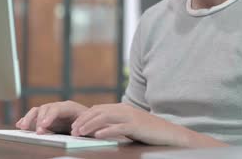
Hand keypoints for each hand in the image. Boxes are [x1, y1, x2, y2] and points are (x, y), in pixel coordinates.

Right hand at [15, 100, 87, 133]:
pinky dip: (27, 119)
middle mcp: (59, 106)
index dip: (49, 116)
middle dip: (39, 120)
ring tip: (23, 127)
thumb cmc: (91, 123)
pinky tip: (20, 125)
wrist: (91, 120)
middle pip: (45, 108)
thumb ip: (83, 127)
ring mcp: (51, 111)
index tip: (44, 125)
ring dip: (29, 118)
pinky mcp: (46, 117)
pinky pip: (35, 116)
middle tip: (38, 132)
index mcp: (70, 107)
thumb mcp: (90, 125)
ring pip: (38, 111)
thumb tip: (75, 131)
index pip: (57, 108)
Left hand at [71, 103, 225, 146]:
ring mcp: (130, 116)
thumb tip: (98, 127)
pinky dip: (106, 130)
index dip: (84, 117)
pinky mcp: (136, 125)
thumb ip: (116, 122)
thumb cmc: (148, 131)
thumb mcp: (129, 124)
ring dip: (90, 125)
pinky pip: (118, 127)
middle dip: (83, 121)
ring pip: (105, 118)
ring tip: (80, 133)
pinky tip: (97, 135)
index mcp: (121, 108)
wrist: (169, 133)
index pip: (97, 109)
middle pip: (98, 112)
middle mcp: (124, 109)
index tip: (74, 126)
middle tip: (72, 130)